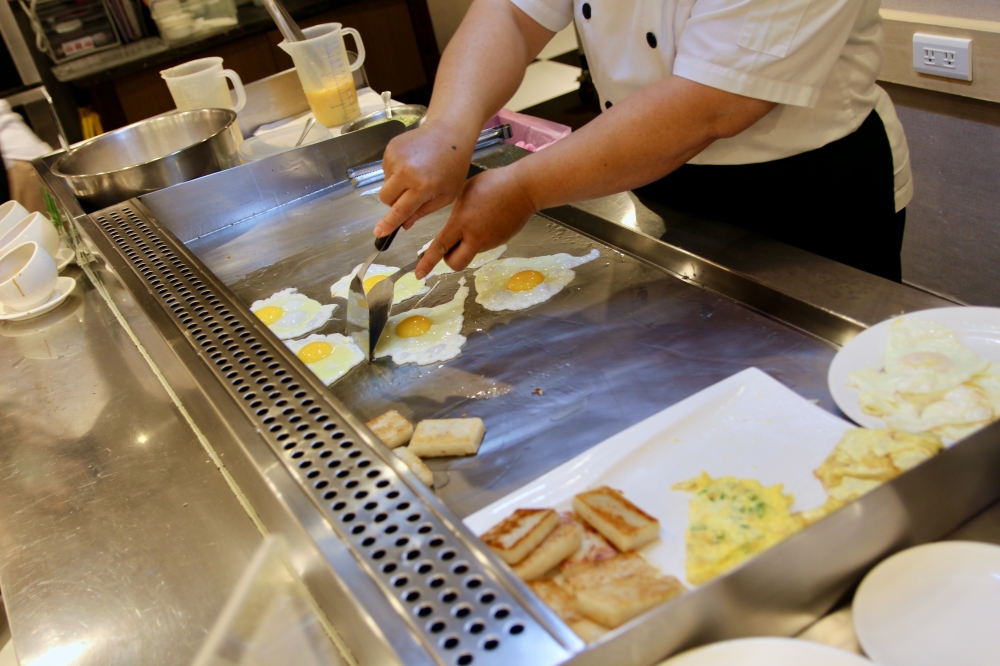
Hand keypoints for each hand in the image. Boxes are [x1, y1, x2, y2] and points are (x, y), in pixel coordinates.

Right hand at [373, 119, 477, 237]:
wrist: (449, 134)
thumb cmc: (452, 167)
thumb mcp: (445, 195)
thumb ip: (423, 211)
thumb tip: (404, 225)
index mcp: (422, 186)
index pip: (399, 210)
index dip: (388, 223)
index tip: (378, 232)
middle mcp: (406, 171)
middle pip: (385, 198)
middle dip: (394, 202)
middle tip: (410, 195)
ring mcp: (396, 158)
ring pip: (385, 184)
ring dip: (396, 185)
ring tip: (416, 174)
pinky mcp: (391, 148)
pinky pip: (386, 169)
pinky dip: (395, 171)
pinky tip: (412, 163)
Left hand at [415, 165, 535, 278]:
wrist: (524, 188)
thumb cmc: (494, 183)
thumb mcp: (465, 192)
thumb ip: (457, 212)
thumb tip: (455, 223)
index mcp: (461, 222)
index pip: (440, 247)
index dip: (427, 263)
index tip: (419, 274)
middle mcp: (474, 237)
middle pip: (455, 263)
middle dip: (450, 259)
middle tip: (452, 245)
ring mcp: (489, 242)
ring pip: (471, 252)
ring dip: (468, 244)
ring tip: (478, 220)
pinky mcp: (500, 242)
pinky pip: (485, 244)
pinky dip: (482, 236)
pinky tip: (489, 220)